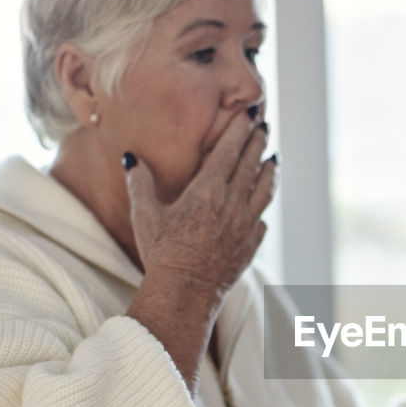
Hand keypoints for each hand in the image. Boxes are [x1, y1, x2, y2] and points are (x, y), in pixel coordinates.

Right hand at [126, 112, 275, 299]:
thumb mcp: (145, 214)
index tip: (249, 115)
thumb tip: (131, 158)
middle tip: (263, 126)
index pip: (230, 150)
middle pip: (251, 165)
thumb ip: (140, 183)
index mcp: (209, 190)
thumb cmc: (162, 252)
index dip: (240, 130)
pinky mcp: (251, 245)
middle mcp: (233, 203)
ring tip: (274, 160)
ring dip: (270, 172)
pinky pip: (261, 220)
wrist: (186, 291)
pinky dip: (262, 208)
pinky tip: (261, 205)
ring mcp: (247, 225)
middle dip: (258, 143)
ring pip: (265, 190)